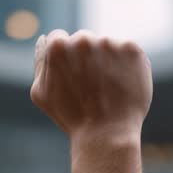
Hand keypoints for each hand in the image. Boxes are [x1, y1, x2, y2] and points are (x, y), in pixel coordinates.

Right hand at [30, 30, 152, 172]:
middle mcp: (83, 39)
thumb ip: (40, 62)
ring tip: (108, 89)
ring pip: (106, 46)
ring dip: (107, 61)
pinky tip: (122, 86)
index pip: (59, 38)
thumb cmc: (71, 117)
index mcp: (57, 46)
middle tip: (91, 87)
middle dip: (86, 58)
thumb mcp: (42, 93)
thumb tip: (44, 39)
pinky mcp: (132, 49)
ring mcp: (110, 43)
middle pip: (83, 39)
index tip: (73, 78)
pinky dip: (127, 66)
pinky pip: (127, 52)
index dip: (66, 60)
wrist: (107, 134)